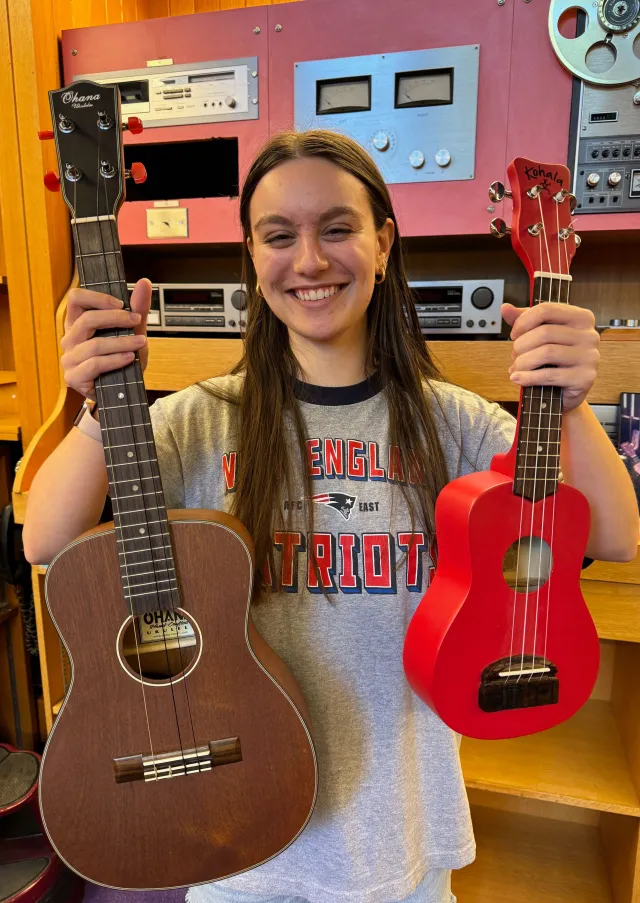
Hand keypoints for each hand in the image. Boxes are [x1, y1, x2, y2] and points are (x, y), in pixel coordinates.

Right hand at [61, 279, 150, 399]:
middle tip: (136, 321)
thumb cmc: (124, 359)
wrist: (124, 391)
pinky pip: (94, 364)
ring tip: (140, 343)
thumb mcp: (134, 332)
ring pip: (94, 345)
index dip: (97, 298)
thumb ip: (138, 309)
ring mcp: (69, 359)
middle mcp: (69, 339)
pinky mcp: (74, 377)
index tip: (121, 304)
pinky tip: (129, 358)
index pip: (75, 298)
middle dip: (115, 318)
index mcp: (78, 323)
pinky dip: (115, 360)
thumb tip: (145, 282)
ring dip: (121, 342)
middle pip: (87, 319)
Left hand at [501, 302, 599, 412]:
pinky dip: (528, 377)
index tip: (514, 334)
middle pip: (544, 332)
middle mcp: (589, 335)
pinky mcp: (584, 378)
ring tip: (516, 368)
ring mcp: (589, 357)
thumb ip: (524, 320)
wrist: (565, 392)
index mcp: (581, 318)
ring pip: (546, 352)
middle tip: (514, 355)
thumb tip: (505, 308)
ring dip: (523, 362)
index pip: (546, 310)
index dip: (523, 322)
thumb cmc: (553, 360)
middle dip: (521, 345)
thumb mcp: (540, 335)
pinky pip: (549, 375)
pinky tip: (518, 378)